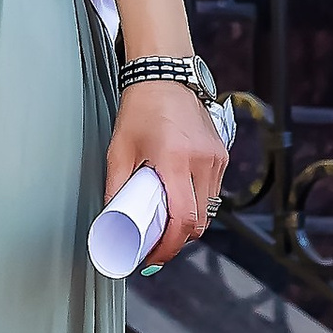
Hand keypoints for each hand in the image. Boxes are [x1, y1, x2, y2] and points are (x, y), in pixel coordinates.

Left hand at [105, 77, 225, 268]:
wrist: (165, 76)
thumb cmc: (142, 108)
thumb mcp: (119, 149)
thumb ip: (116, 186)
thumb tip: (111, 218)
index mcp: (175, 160)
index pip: (182, 219)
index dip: (169, 246)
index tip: (153, 256)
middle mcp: (201, 161)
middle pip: (198, 222)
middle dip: (176, 240)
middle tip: (155, 244)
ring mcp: (215, 158)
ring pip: (208, 209)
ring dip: (187, 222)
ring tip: (164, 222)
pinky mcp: (221, 156)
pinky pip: (212, 192)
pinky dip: (197, 203)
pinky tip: (179, 200)